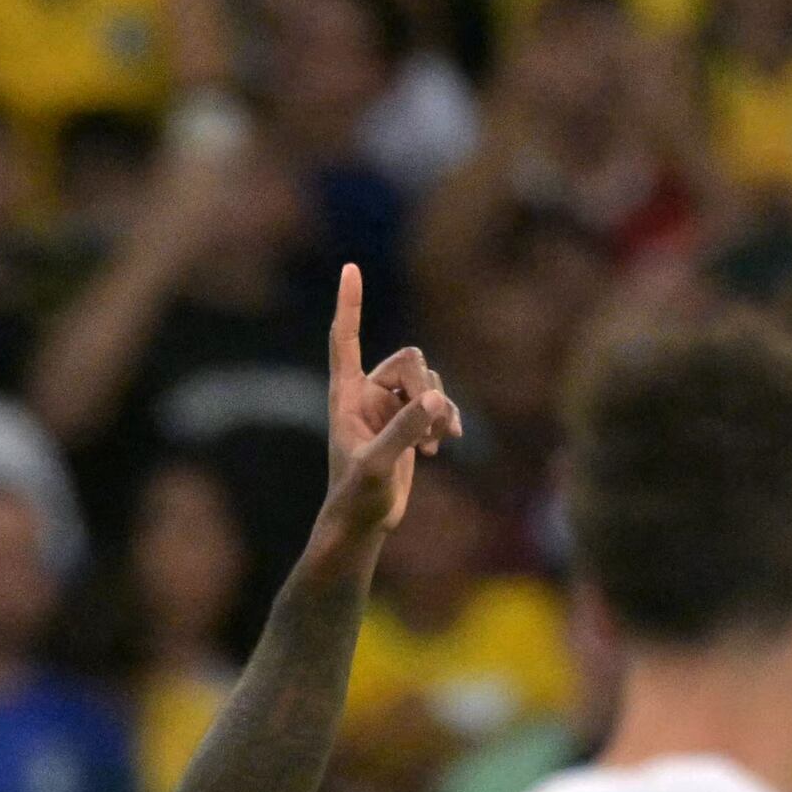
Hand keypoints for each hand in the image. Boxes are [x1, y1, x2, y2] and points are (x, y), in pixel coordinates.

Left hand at [314, 267, 458, 549]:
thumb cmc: (357, 499)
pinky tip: (444, 445)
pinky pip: (437, 402)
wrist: (362, 524)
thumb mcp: (380, 466)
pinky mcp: (407, 422)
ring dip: (439, 409)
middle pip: (410, 360)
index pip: (345, 339)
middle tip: (428, 429)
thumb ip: (405, 432)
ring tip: (434, 444)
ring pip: (428, 381)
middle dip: (426, 389)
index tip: (350, 267)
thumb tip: (435, 400)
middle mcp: (367, 393)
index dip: (350, 304)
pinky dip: (445, 419)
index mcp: (346, 395)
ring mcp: (388, 406)